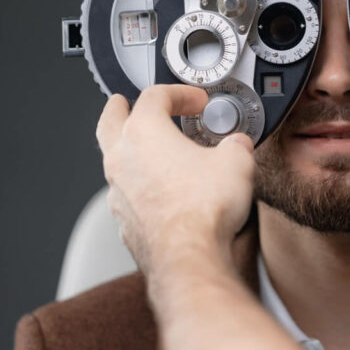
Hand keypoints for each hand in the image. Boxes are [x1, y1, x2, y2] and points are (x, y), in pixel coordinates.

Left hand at [95, 85, 255, 274]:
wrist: (188, 256)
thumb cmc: (203, 208)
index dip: (180, 93)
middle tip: (123, 103)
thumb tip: (238, 146)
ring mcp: (118, 192)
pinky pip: (126, 194)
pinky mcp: (124, 221)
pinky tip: (160, 193)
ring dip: (130, 151)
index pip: (155, 96)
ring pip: (114, 160)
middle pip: (111, 121)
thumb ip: (235, 145)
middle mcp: (122, 159)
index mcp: (144, 132)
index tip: (196, 100)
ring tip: (150, 153)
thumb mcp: (236, 161)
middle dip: (119, 109)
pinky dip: (139, 185)